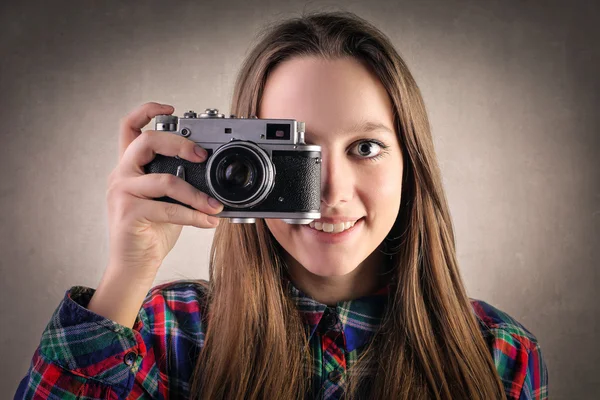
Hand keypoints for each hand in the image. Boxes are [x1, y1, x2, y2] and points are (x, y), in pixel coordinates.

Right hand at [105, 102, 223, 279]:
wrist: (135, 263)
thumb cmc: (153, 229)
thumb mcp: (167, 199)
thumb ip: (179, 180)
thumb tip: (214, 174)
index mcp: (130, 166)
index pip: (130, 127)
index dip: (147, 111)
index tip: (171, 107)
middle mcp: (122, 174)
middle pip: (147, 141)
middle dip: (179, 143)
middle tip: (202, 155)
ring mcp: (122, 192)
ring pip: (165, 181)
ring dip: (197, 194)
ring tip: (215, 205)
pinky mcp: (128, 213)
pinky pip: (168, 209)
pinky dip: (194, 215)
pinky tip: (209, 221)